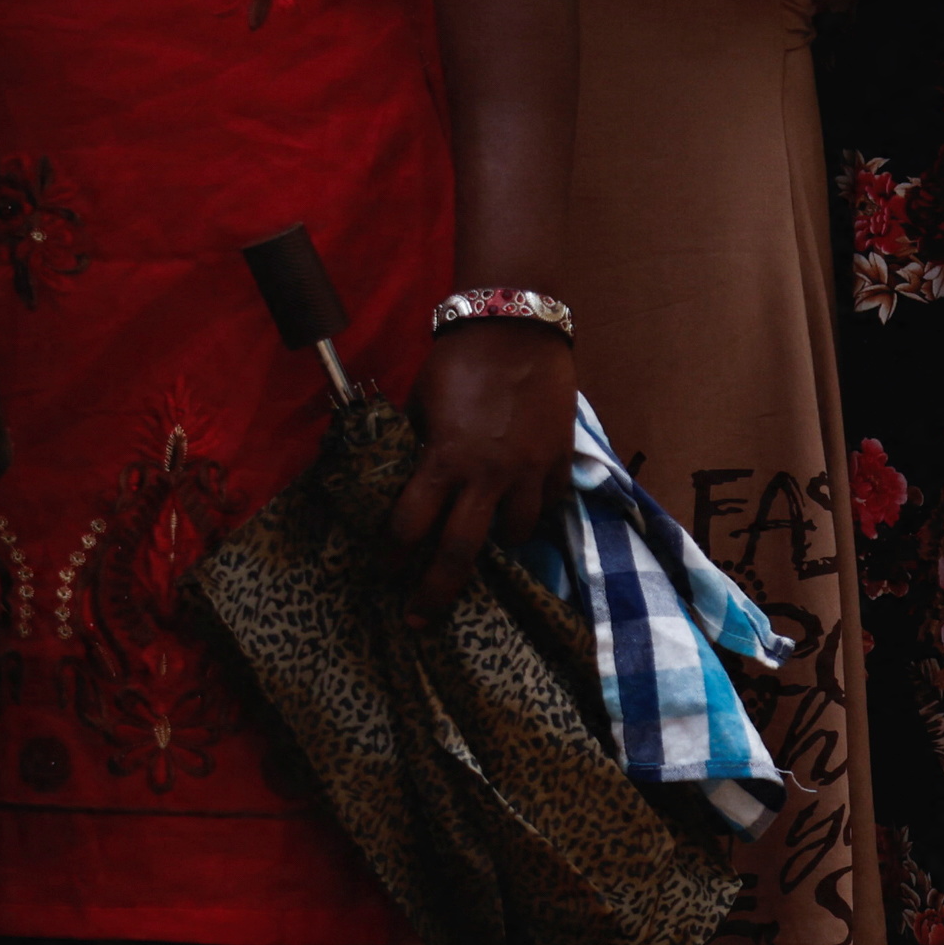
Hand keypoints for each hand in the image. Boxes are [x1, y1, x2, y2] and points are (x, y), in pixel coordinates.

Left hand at [387, 315, 574, 613]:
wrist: (516, 327)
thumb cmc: (458, 361)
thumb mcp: (421, 402)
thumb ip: (419, 444)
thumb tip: (407, 473)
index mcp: (445, 459)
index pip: (410, 525)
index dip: (392, 556)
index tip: (384, 573)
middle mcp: (487, 475)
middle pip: (460, 552)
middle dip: (436, 590)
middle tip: (419, 617)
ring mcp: (529, 470)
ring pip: (516, 533)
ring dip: (497, 542)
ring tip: (487, 541)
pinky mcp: (559, 459)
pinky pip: (550, 501)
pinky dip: (536, 508)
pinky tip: (525, 504)